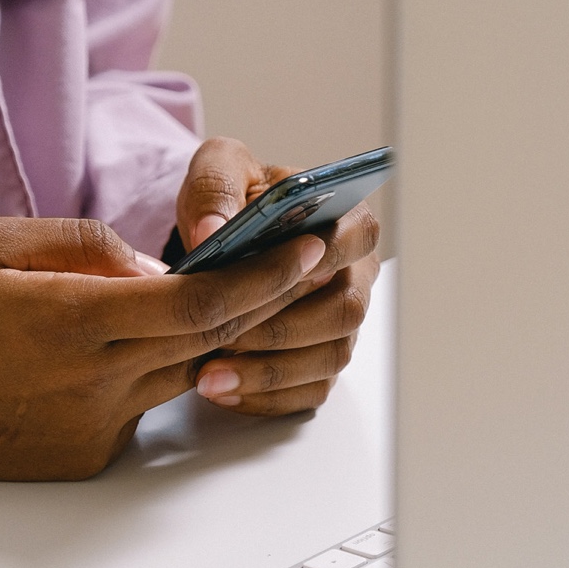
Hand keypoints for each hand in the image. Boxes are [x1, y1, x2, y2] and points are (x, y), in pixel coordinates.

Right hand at [0, 217, 327, 491]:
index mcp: (70, 321)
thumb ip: (85, 244)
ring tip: (227, 295)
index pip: (198, 302)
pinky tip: (131, 347)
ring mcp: (93, 429)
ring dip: (212, 336)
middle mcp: (92, 383)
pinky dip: (155, 370)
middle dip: (262, 301)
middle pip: (210, 341)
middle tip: (298, 265)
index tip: (305, 250)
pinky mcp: (86, 458)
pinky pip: (145, 405)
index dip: (262, 277)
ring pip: (183, 373)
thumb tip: (155, 266)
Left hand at [176, 137, 381, 415]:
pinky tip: (222, 390)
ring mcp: (339, 323)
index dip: (325, 260)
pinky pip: (308, 392)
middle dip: (282, 328)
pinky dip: (266, 397)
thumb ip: (217, 187)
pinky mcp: (318, 361)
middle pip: (345, 311)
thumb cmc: (232, 201)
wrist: (220, 238)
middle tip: (225, 336)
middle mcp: (353, 275)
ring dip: (269, 371)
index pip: (357, 240)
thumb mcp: (219, 170)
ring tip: (210, 375)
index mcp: (344, 221)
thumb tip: (213, 229)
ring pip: (327, 358)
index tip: (281, 274)